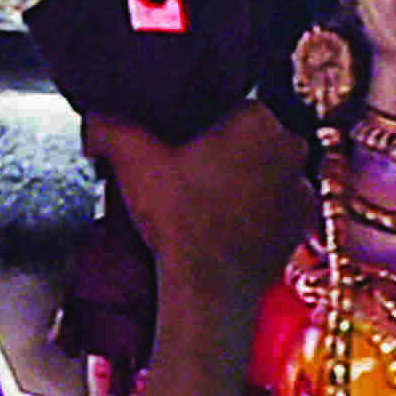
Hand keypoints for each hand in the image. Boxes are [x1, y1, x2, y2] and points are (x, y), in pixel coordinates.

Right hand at [84, 101, 307, 324]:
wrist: (207, 289)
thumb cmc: (181, 225)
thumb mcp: (133, 164)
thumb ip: (110, 130)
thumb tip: (95, 121)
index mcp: (257, 120)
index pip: (229, 106)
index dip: (201, 128)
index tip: (183, 151)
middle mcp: (288, 149)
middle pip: (250, 138)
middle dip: (225, 153)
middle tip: (192, 177)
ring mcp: (300, 187)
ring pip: (266, 171)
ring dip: (244, 181)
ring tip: (207, 203)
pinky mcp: (300, 222)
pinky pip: (276, 205)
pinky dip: (257, 211)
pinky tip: (227, 222)